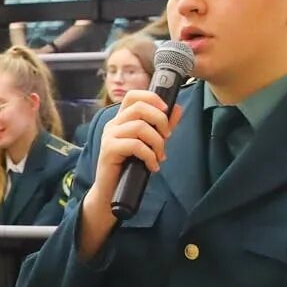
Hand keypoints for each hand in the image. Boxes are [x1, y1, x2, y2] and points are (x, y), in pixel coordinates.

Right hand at [88, 88, 176, 205]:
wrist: (110, 191)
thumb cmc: (129, 167)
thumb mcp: (149, 144)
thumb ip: (162, 126)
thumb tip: (178, 108)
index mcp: (121, 119)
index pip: (133, 96)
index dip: (151, 97)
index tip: (166, 109)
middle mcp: (113, 124)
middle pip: (139, 107)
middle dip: (160, 120)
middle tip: (168, 137)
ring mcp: (109, 136)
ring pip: (139, 126)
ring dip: (157, 142)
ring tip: (160, 156)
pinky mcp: (109, 149)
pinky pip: (135, 145)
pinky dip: (149, 156)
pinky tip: (152, 166)